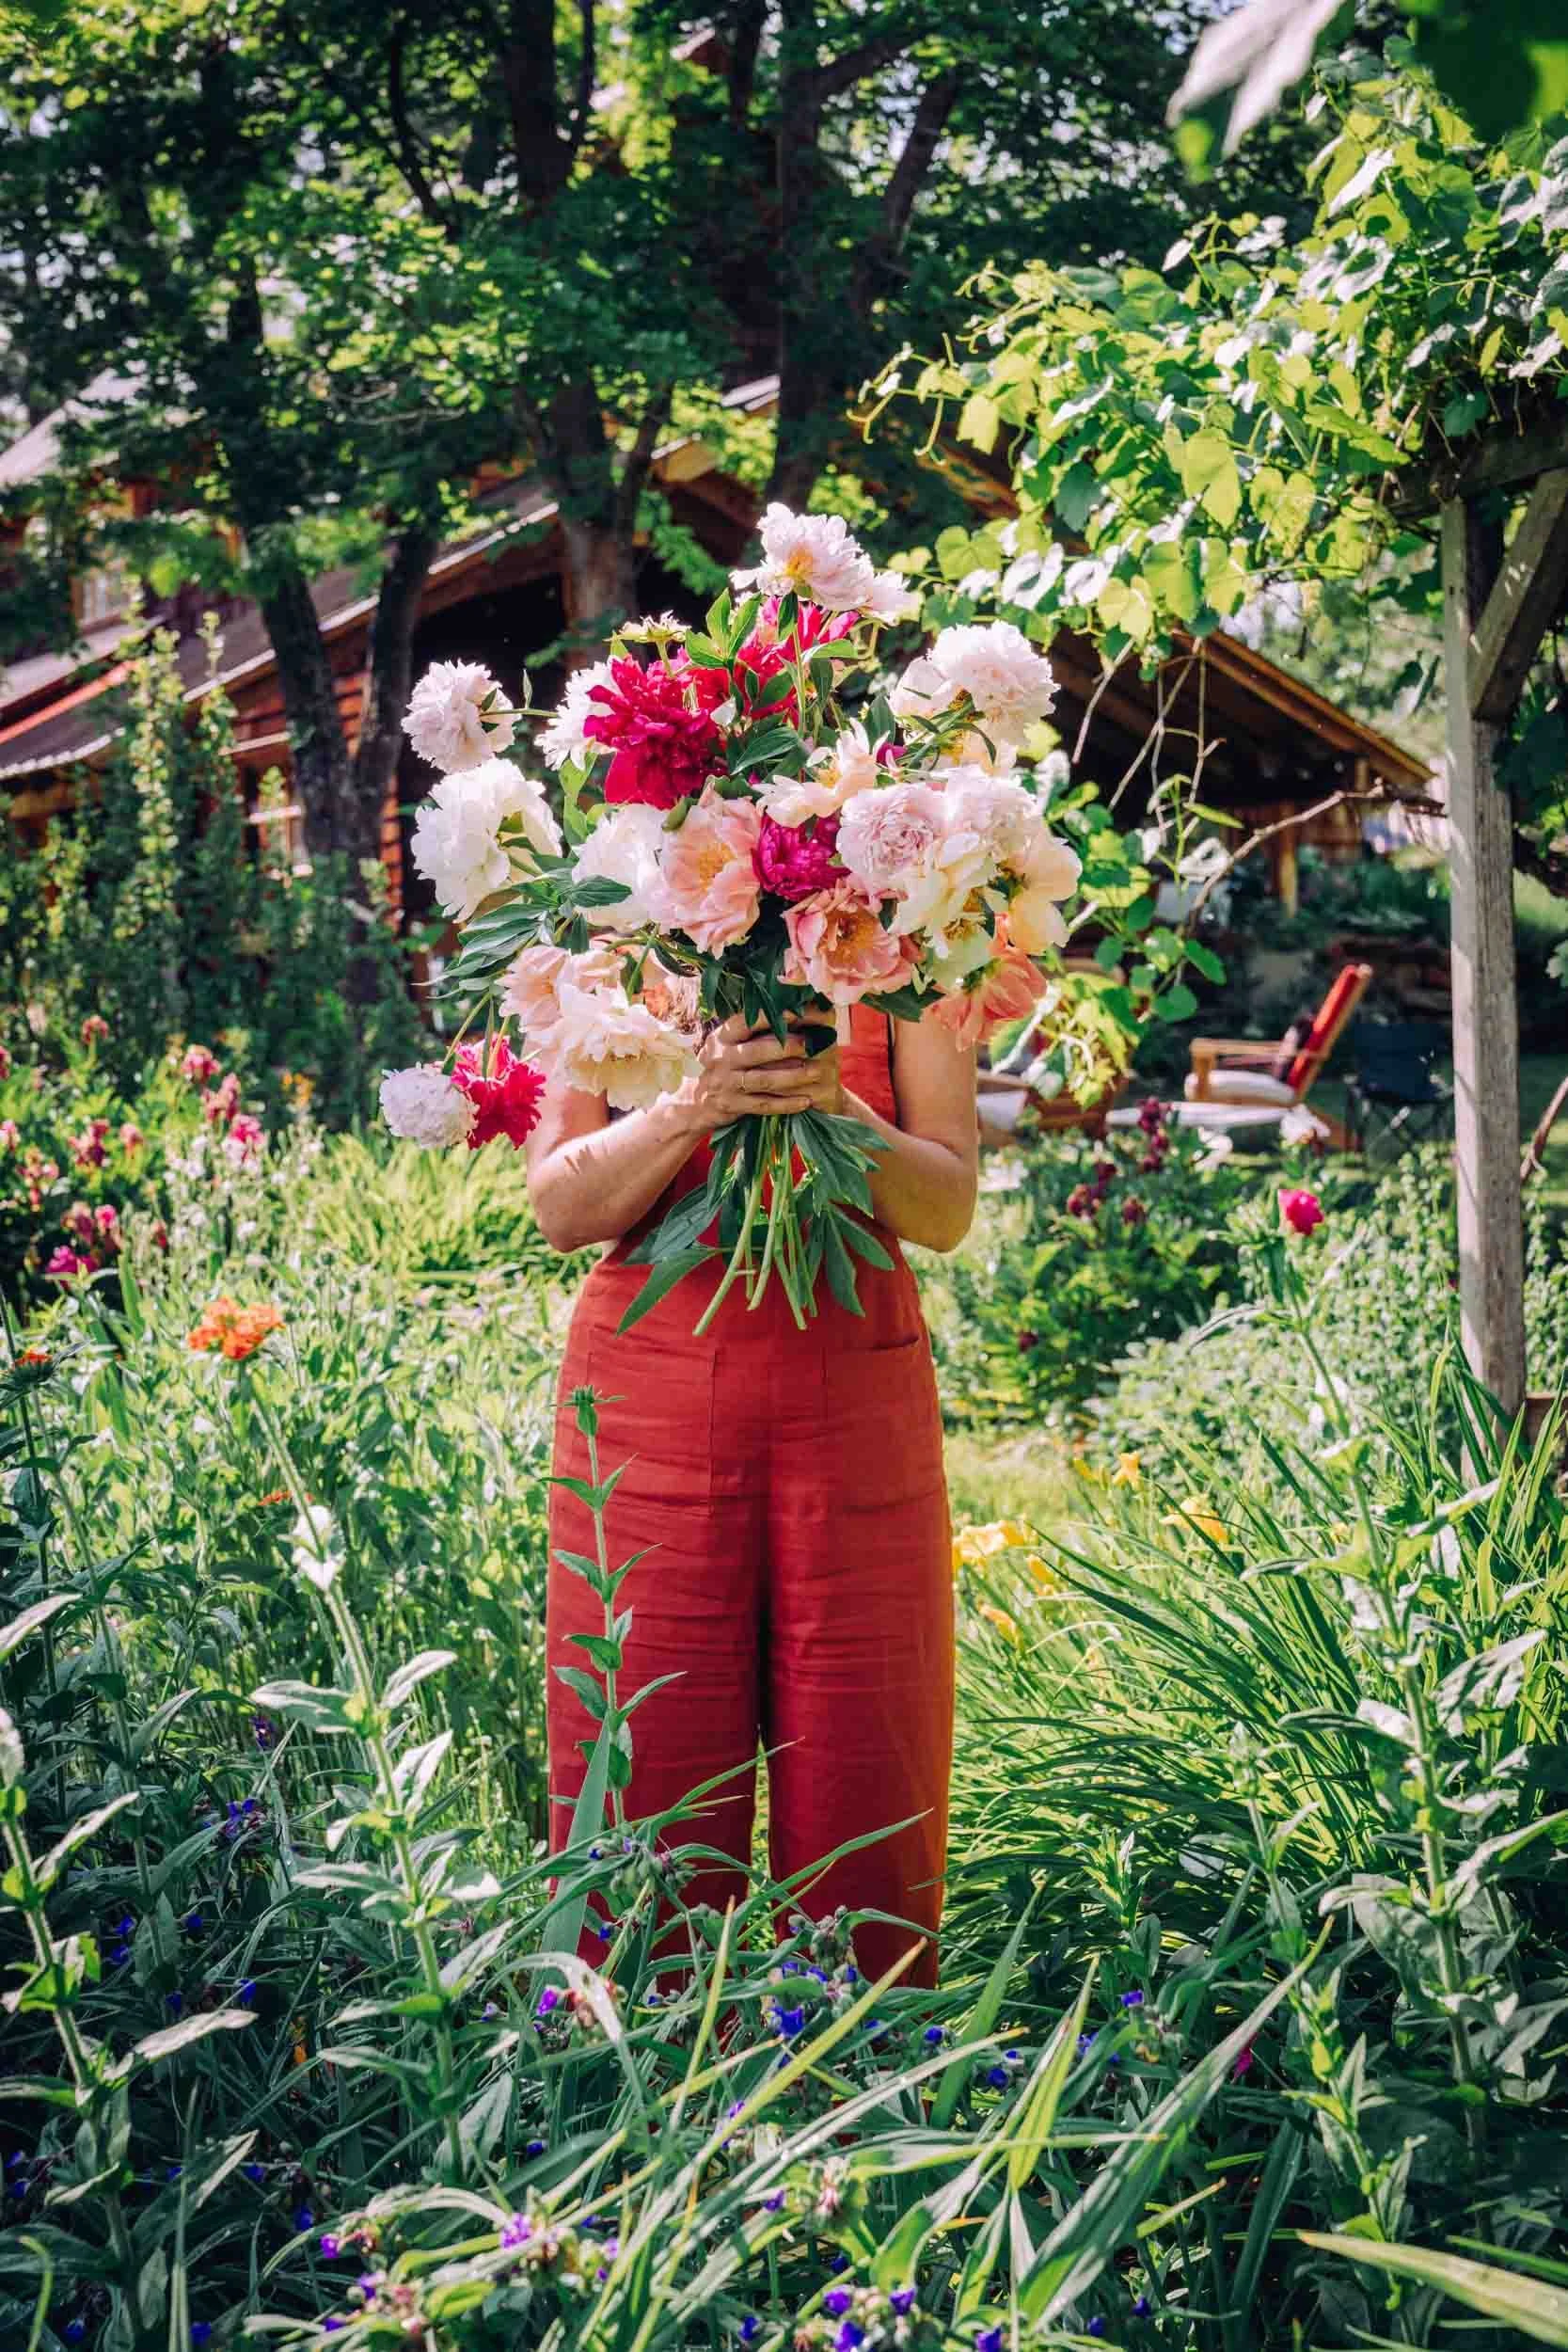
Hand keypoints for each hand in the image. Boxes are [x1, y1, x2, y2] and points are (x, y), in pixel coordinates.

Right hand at [680, 1013, 843, 1128]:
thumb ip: (749, 1032)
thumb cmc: (718, 1065)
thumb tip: (787, 1012)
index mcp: (721, 1037)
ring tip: (817, 1071)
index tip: (796, 1012)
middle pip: (758, 1051)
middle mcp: (721, 1059)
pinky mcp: (733, 1105)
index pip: (746, 1022)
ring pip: (764, 1080)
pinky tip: (806, 1101)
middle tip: (812, 1043)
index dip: (771, 1017)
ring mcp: (726, 1084)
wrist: (690, 1102)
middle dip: (787, 1047)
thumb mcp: (723, 1044)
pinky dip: (786, 1104)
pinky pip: (764, 1105)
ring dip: (793, 1076)